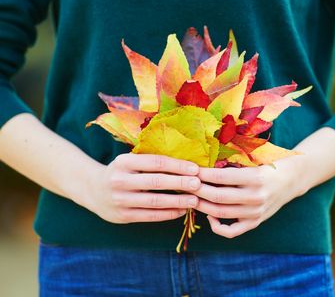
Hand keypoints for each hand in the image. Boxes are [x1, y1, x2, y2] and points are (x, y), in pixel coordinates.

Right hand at [80, 153, 200, 223]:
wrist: (92, 190)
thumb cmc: (120, 172)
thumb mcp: (128, 161)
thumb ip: (149, 161)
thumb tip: (183, 163)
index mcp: (124, 162)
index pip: (155, 162)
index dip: (177, 165)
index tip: (195, 168)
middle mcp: (120, 180)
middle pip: (156, 181)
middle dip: (180, 183)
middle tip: (199, 184)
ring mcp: (120, 199)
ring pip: (155, 201)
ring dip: (177, 201)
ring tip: (194, 200)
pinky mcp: (122, 216)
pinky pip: (150, 215)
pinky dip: (168, 214)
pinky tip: (181, 210)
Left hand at [190, 155, 306, 238]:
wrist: (291, 180)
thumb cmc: (266, 165)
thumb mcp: (251, 161)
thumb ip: (230, 165)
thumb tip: (201, 166)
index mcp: (255, 177)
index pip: (220, 177)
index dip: (201, 174)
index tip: (189, 170)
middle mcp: (255, 197)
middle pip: (217, 197)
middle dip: (196, 190)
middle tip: (184, 184)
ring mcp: (255, 213)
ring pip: (220, 213)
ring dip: (201, 206)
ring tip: (189, 197)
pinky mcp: (255, 223)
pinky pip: (231, 231)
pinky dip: (216, 226)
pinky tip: (208, 215)